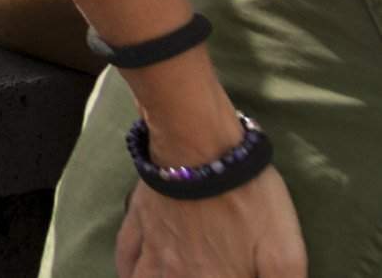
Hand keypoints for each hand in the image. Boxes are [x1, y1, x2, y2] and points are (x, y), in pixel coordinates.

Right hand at [117, 168, 304, 277]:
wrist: (200, 145)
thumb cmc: (248, 199)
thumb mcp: (286, 252)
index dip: (231, 277)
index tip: (233, 272)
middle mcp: (176, 275)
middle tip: (205, 270)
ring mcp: (152, 249)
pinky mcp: (138, 222)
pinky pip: (124, 258)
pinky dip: (127, 270)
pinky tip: (134, 274)